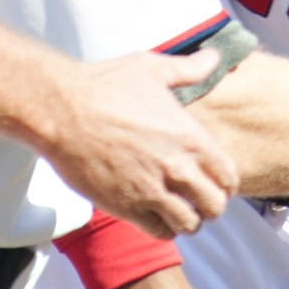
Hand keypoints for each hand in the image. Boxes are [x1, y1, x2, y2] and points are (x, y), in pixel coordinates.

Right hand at [49, 54, 236, 237]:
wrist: (60, 109)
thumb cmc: (104, 85)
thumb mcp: (152, 69)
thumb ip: (188, 68)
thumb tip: (213, 57)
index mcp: (189, 136)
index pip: (228, 176)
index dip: (225, 181)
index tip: (214, 180)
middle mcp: (176, 167)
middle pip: (215, 205)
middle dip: (211, 205)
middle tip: (197, 199)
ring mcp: (151, 190)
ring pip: (190, 224)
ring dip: (187, 220)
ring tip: (177, 210)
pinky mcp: (125, 206)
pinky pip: (159, 232)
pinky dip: (163, 228)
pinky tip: (155, 214)